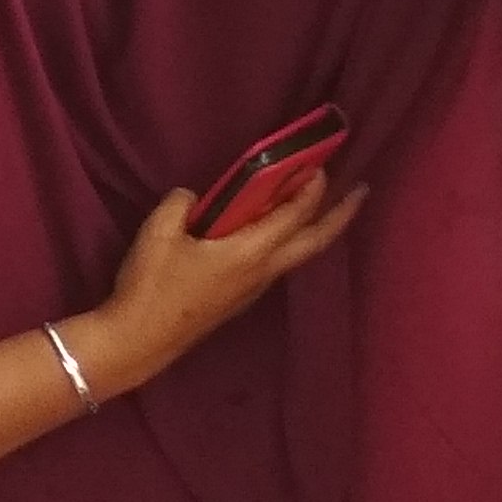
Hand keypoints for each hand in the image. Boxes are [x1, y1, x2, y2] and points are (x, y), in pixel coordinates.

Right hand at [76, 173, 368, 398]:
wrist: (140, 339)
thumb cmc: (152, 284)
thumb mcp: (159, 231)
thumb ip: (182, 202)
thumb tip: (195, 198)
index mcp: (249, 252)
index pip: (293, 214)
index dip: (310, 186)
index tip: (320, 161)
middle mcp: (262, 271)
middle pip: (314, 241)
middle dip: (341, 214)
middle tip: (361, 192)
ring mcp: (254, 288)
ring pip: (298, 254)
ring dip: (315, 228)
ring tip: (322, 206)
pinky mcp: (241, 298)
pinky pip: (278, 262)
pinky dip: (289, 241)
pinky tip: (275, 231)